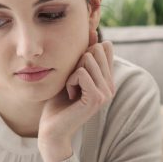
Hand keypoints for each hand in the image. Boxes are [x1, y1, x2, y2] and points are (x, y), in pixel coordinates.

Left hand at [38, 34, 114, 161]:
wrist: (51, 129)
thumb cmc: (57, 103)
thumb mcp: (71, 74)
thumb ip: (83, 55)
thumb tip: (93, 32)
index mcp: (108, 79)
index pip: (103, 48)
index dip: (84, 54)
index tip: (75, 74)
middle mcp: (111, 85)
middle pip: (95, 50)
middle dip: (76, 63)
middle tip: (72, 84)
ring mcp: (106, 92)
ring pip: (87, 59)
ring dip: (71, 73)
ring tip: (71, 91)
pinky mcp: (96, 98)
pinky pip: (81, 73)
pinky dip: (70, 81)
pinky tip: (70, 96)